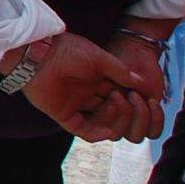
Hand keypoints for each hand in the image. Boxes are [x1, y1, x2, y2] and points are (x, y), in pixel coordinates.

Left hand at [21, 33, 159, 141]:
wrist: (39, 53)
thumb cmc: (67, 50)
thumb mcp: (99, 58)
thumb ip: (119, 71)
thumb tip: (141, 83)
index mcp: (96, 80)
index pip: (122, 97)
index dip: (135, 100)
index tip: (145, 96)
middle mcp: (87, 94)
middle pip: (115, 112)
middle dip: (129, 110)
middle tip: (130, 97)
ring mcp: (76, 105)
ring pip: (103, 123)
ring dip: (116, 118)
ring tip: (115, 100)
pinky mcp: (63, 115)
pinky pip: (84, 131)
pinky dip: (99, 133)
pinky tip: (109, 128)